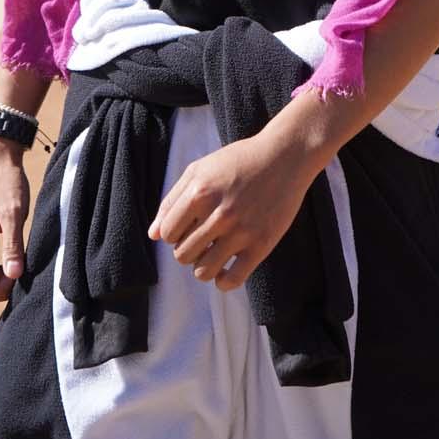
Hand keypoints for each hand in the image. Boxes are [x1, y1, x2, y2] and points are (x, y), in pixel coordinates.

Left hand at [149, 132, 318, 291]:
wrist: (285, 157)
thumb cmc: (238, 161)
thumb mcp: (200, 169)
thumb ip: (172, 200)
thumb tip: (153, 235)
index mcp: (200, 193)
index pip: (168, 234)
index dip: (174, 234)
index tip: (188, 226)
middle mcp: (218, 214)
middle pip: (182, 255)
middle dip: (187, 250)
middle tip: (202, 239)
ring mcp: (241, 231)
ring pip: (203, 272)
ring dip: (203, 267)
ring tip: (213, 254)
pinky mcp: (261, 245)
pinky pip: (232, 280)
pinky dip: (223, 281)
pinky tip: (226, 268)